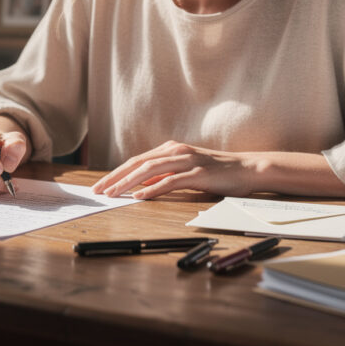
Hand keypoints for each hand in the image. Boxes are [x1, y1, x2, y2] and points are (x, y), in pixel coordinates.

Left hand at [91, 140, 253, 199]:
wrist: (246, 168)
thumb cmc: (216, 172)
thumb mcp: (185, 170)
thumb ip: (164, 174)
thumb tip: (140, 185)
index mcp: (170, 149)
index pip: (136, 161)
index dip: (115, 173)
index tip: (99, 185)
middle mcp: (175, 151)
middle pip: (137, 164)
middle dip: (114, 177)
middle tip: (97, 191)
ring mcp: (187, 161)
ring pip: (150, 170)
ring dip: (128, 182)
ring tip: (113, 194)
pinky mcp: (198, 173)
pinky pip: (171, 181)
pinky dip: (153, 188)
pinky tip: (140, 196)